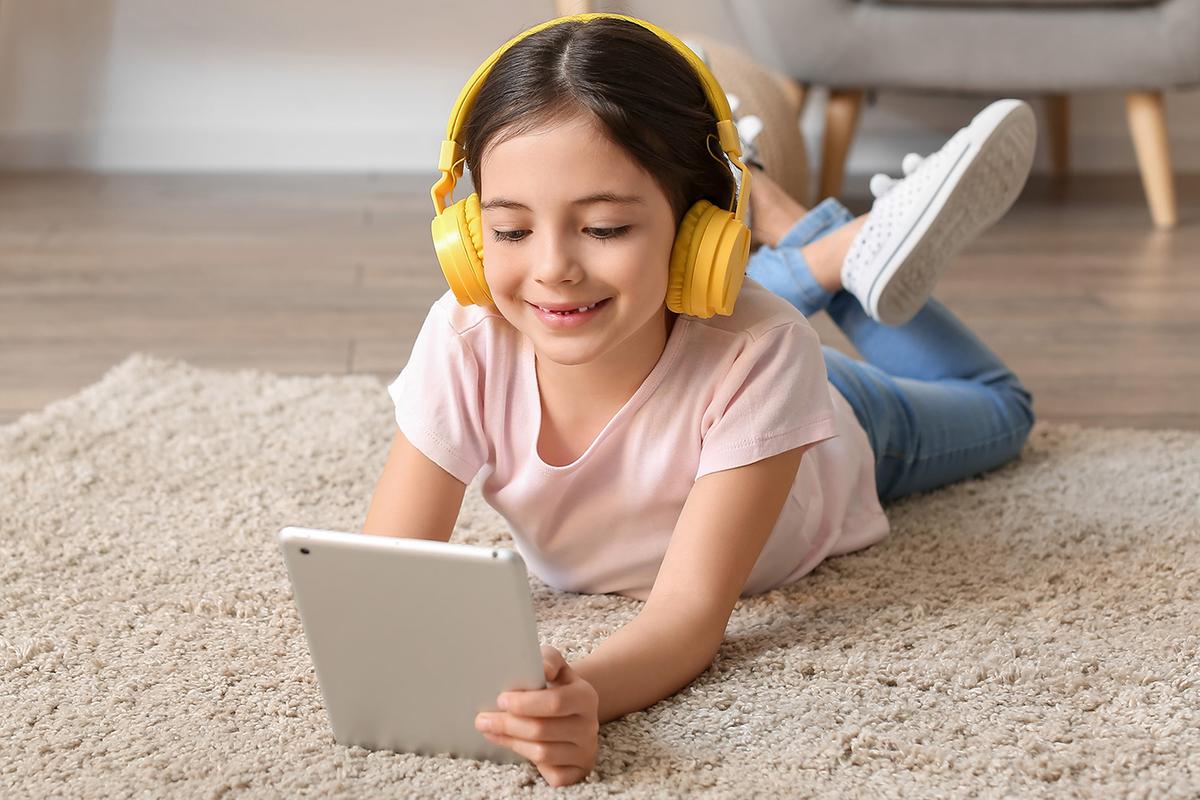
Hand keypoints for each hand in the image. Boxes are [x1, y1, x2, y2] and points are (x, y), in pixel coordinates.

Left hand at [475, 644, 599, 787]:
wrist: (574, 711)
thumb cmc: (557, 686)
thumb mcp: (555, 666)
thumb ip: (548, 659)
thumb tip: (543, 669)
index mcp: (586, 696)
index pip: (554, 703)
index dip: (525, 703)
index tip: (501, 699)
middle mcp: (589, 726)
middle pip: (543, 730)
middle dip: (508, 724)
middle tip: (482, 719)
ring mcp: (585, 751)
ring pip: (543, 754)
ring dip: (511, 742)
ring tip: (490, 731)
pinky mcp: (578, 771)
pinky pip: (552, 774)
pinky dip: (530, 763)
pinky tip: (514, 746)